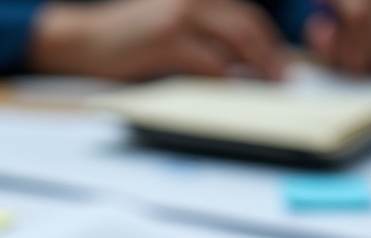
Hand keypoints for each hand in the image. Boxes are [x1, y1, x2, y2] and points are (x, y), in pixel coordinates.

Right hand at [29, 0, 286, 81]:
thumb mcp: (171, 32)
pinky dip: (228, 79)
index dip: (267, 38)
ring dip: (258, 65)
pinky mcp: (168, 40)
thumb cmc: (128, 43)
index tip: (281, 63)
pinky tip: (238, 93)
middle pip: (247, 23)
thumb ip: (202, 38)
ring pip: (236, 39)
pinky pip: (210, 62)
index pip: (243, 12)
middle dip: (270, 52)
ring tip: (270, 86)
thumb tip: (238, 64)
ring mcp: (180, 16)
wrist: (87, 41)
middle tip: (283, 78)